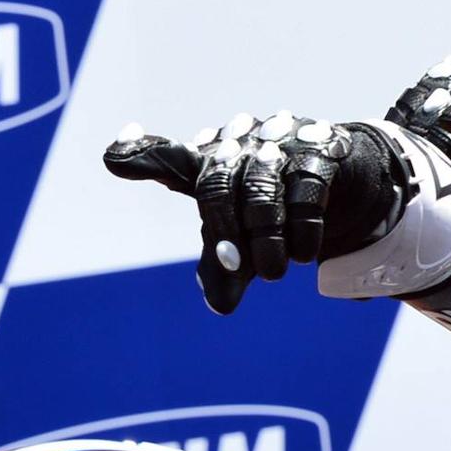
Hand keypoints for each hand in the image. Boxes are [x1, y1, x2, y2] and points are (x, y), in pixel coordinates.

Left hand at [103, 113, 405, 313]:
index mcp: (208, 162)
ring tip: (273, 274)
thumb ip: (224, 264)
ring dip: (264, 238)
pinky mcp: (320, 152)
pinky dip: (302, 231)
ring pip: (259, 188)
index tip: (113, 157)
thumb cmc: (273, 201)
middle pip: (214, 182)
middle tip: (233, 268)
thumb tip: (221, 306)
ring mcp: (280, 143)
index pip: (165, 157)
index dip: (138, 155)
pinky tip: (305, 255)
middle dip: (222, 231)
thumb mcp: (243, 233)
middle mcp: (239, 144)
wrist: (338, 171)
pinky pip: (305, 192)